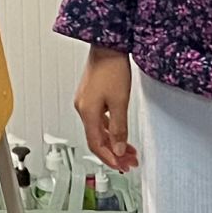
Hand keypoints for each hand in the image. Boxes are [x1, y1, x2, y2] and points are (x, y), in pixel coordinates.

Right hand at [73, 48, 139, 174]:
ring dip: (113, 142)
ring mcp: (85, 102)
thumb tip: (119, 149)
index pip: (96, 145)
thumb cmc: (112, 69)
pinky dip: (109, 130)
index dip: (110, 159)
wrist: (107, 46)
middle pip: (97, 139)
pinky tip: (118, 132)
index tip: (122, 166)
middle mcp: (82, 109)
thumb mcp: (120, 102)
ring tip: (129, 150)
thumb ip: (119, 129)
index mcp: (87, 112)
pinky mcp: (90, 96)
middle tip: (129, 162)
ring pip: (98, 130)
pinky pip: (98, 120)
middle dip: (114, 153)